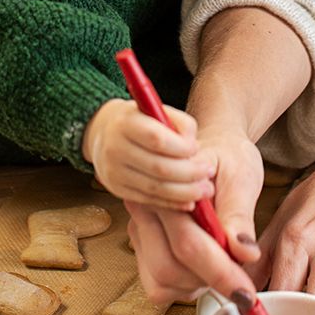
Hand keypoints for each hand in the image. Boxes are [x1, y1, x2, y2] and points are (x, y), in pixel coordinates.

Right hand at [82, 98, 215, 210]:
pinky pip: (148, 199)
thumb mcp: (157, 111)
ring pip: (155, 187)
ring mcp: (113, 172)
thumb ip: (180, 124)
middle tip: (209, 173)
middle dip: (189, 173)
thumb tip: (193, 148)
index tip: (197, 148)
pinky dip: (171, 202)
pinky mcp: (117, 189)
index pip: (157, 139)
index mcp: (125, 123)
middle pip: (158, 167)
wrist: (105, 134)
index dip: (181, 147)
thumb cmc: (141, 121)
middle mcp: (115, 148)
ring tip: (205, 189)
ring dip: (184, 192)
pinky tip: (189, 201)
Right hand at [125, 127, 264, 305]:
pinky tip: (203, 266)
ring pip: (162, 280)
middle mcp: (144, 208)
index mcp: (166, 187)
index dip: (220, 273)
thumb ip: (239, 216)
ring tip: (222, 261)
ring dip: (197, 282)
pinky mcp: (144, 247)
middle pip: (169, 267)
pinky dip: (184, 285)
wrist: (214, 149)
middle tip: (241, 275)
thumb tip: (245, 253)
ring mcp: (140, 230)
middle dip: (209, 279)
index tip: (247, 294)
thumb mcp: (241, 176)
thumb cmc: (228, 158)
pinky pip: (158, 284)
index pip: (187, 243)